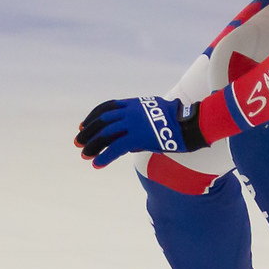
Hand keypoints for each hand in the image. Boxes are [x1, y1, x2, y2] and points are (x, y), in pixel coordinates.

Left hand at [75, 96, 207, 167]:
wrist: (190, 124)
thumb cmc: (178, 120)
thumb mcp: (155, 113)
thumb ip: (141, 121)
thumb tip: (132, 140)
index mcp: (133, 104)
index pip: (106, 107)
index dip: (92, 117)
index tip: (82, 126)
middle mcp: (130, 112)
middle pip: (102, 121)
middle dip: (88, 132)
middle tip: (78, 143)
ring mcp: (133, 123)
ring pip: (105, 134)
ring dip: (92, 145)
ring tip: (84, 155)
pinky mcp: (138, 137)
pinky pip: (116, 148)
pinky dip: (104, 156)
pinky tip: (97, 164)